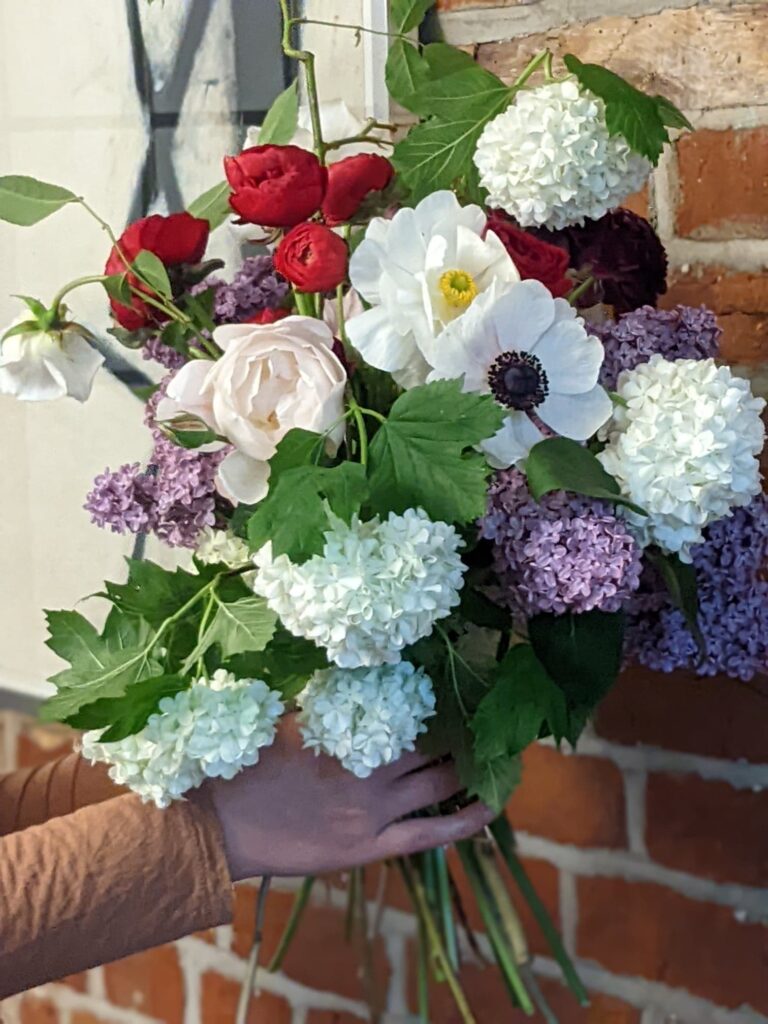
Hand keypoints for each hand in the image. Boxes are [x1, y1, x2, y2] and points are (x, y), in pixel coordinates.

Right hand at [199, 714, 493, 880]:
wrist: (219, 826)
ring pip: (437, 784)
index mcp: (346, 730)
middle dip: (456, 732)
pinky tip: (489, 806)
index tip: (453, 689)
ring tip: (486, 754)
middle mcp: (366, 767)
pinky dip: (464, 821)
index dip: (433, 700)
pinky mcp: (369, 846)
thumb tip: (366, 676)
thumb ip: (328, 703)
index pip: (406, 708)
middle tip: (476, 720)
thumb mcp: (287, 719)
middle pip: (430, 745)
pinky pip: (429, 834)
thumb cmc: (246, 766)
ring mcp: (371, 811)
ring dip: (464, 767)